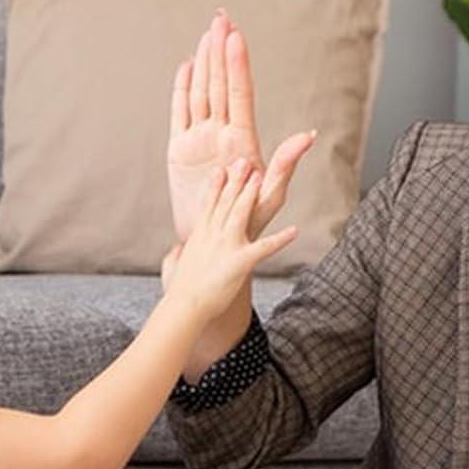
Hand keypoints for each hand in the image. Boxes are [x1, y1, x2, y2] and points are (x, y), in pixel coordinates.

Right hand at [166, 157, 296, 321]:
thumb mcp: (173, 267)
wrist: (185, 306)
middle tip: (245, 162)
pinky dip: (280, 240)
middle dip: (236, 181)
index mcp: (199, 236)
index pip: (208, 205)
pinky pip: (264, 249)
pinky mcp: (240, 262)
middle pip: (226, 203)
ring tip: (261, 178)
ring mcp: (227, 247)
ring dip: (251, 195)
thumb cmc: (179, 291)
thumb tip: (177, 252)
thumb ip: (176, 256)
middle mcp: (213, 236)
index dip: (216, 186)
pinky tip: (294, 231)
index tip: (221, 169)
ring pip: (240, 214)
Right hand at [167, 10, 317, 244]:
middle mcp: (222, 134)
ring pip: (202, 92)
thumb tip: (309, 135)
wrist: (214, 243)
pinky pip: (180, 112)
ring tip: (208, 32)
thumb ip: (285, 164)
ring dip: (205, 62)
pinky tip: (188, 66)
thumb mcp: (269, 196)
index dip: (237, 65)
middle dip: (221, 50)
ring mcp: (201, 140)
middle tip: (222, 16)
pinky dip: (182, 88)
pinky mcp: (181, 150)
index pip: (240, 94)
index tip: (236, 36)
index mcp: (243, 140)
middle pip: (220, 84)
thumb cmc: (246, 224)